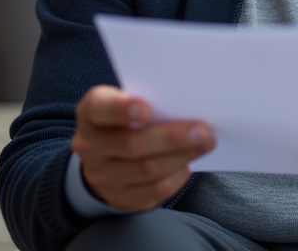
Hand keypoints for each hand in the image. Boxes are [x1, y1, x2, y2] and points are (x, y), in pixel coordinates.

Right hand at [70, 85, 213, 210]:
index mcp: (91, 114)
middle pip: (133, 144)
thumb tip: (187, 103)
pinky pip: (155, 190)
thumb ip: (148, 99)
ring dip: (182, 156)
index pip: (101, 109)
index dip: (122, 109)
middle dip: (172, 138)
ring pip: (148, 169)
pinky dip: (177, 176)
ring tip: (206, 143)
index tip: (146, 109)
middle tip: (203, 131)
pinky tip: (189, 163)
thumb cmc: (124, 120)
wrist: (103, 158)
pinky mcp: (120, 198)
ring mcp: (102, 176)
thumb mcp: (124, 102)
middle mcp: (91, 146)